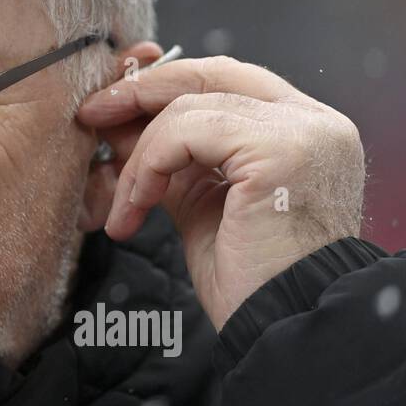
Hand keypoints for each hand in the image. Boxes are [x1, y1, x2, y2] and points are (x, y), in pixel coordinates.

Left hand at [76, 56, 366, 331]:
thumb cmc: (252, 281)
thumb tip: (119, 124)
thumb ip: (176, 160)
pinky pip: (186, 130)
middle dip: (140, 94)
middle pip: (208, 75)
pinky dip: (149, 165)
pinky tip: (137, 208)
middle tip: (91, 117)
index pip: (224, 80)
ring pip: (188, 108)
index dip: (164, 86)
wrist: (286, 330)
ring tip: (124, 206)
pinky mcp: (280, 149)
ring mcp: (302, 132)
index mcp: (303, 131)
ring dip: (139, 157)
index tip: (111, 105)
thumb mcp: (204, 205)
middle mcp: (314, 122)